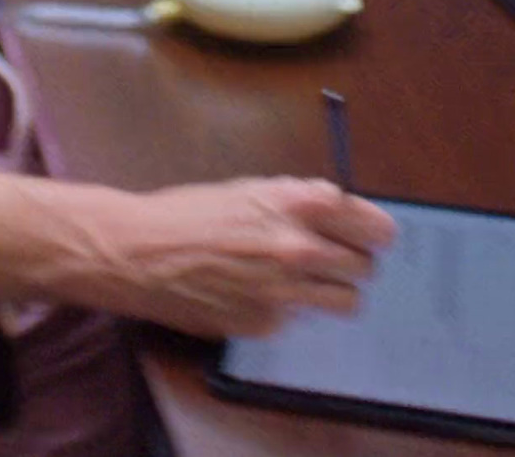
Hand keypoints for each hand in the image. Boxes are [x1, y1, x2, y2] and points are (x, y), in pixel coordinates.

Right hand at [105, 178, 397, 338]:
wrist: (139, 252)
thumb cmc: (186, 214)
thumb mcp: (248, 191)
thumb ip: (296, 204)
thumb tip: (336, 220)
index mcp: (299, 203)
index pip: (374, 226)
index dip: (375, 233)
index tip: (373, 239)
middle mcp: (300, 246)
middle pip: (366, 267)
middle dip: (353, 263)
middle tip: (333, 262)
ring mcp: (286, 289)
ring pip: (347, 301)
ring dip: (333, 292)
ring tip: (305, 284)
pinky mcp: (267, 322)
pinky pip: (299, 320)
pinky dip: (286, 310)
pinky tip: (254, 294)